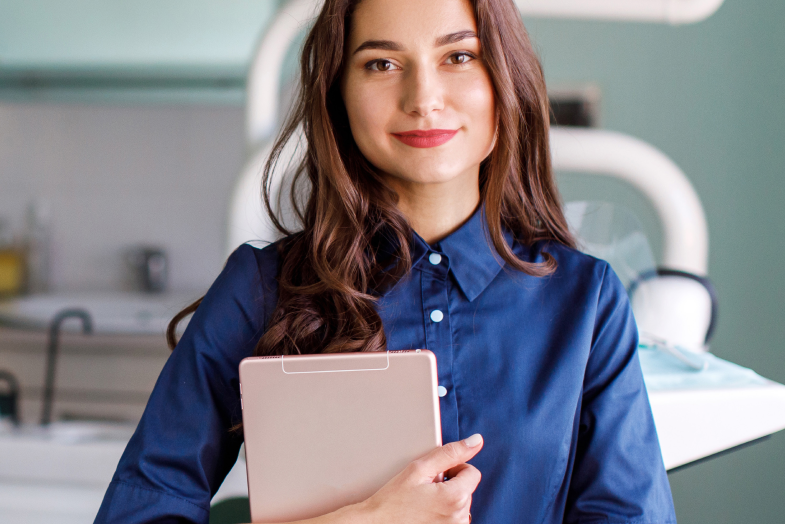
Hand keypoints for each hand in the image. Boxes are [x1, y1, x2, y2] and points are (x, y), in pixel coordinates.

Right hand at [355, 433, 483, 523]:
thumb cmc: (393, 500)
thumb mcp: (419, 468)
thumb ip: (450, 452)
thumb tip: (476, 440)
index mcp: (456, 497)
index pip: (472, 472)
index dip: (453, 468)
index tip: (435, 475)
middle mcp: (460, 518)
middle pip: (466, 489)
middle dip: (449, 485)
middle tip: (424, 489)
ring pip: (460, 504)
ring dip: (447, 500)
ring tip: (423, 502)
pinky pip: (454, 519)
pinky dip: (444, 514)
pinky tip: (425, 514)